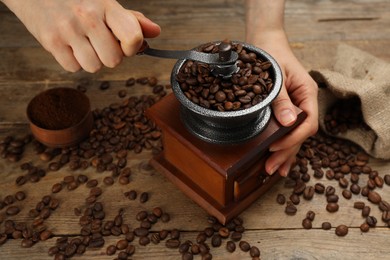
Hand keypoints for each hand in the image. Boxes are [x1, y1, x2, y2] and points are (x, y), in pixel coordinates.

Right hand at [3, 0, 160, 71]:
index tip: (125, 44)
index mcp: (106, 6)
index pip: (132, 38)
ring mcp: (67, 30)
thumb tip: (155, 32)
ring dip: (92, 59)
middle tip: (99, 41)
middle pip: (114, 60)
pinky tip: (69, 44)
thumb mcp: (104, 2)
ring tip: (83, 42)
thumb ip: (130, 20)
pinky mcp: (50, 41)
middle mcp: (87, 18)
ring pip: (94, 67)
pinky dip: (73, 61)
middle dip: (109, 55)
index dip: (132, 48)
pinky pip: (73, 68)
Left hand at [250, 30, 317, 176]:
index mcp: (308, 94)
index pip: (308, 124)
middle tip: (270, 168)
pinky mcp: (286, 111)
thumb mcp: (276, 76)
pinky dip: (283, 146)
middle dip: (286, 153)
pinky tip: (279, 161)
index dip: (292, 139)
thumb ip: (282, 99)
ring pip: (295, 136)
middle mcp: (305, 104)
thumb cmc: (271, 55)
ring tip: (274, 171)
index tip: (274, 147)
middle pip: (301, 135)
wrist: (266, 43)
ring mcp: (296, 108)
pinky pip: (288, 132)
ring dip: (285, 154)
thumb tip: (289, 123)